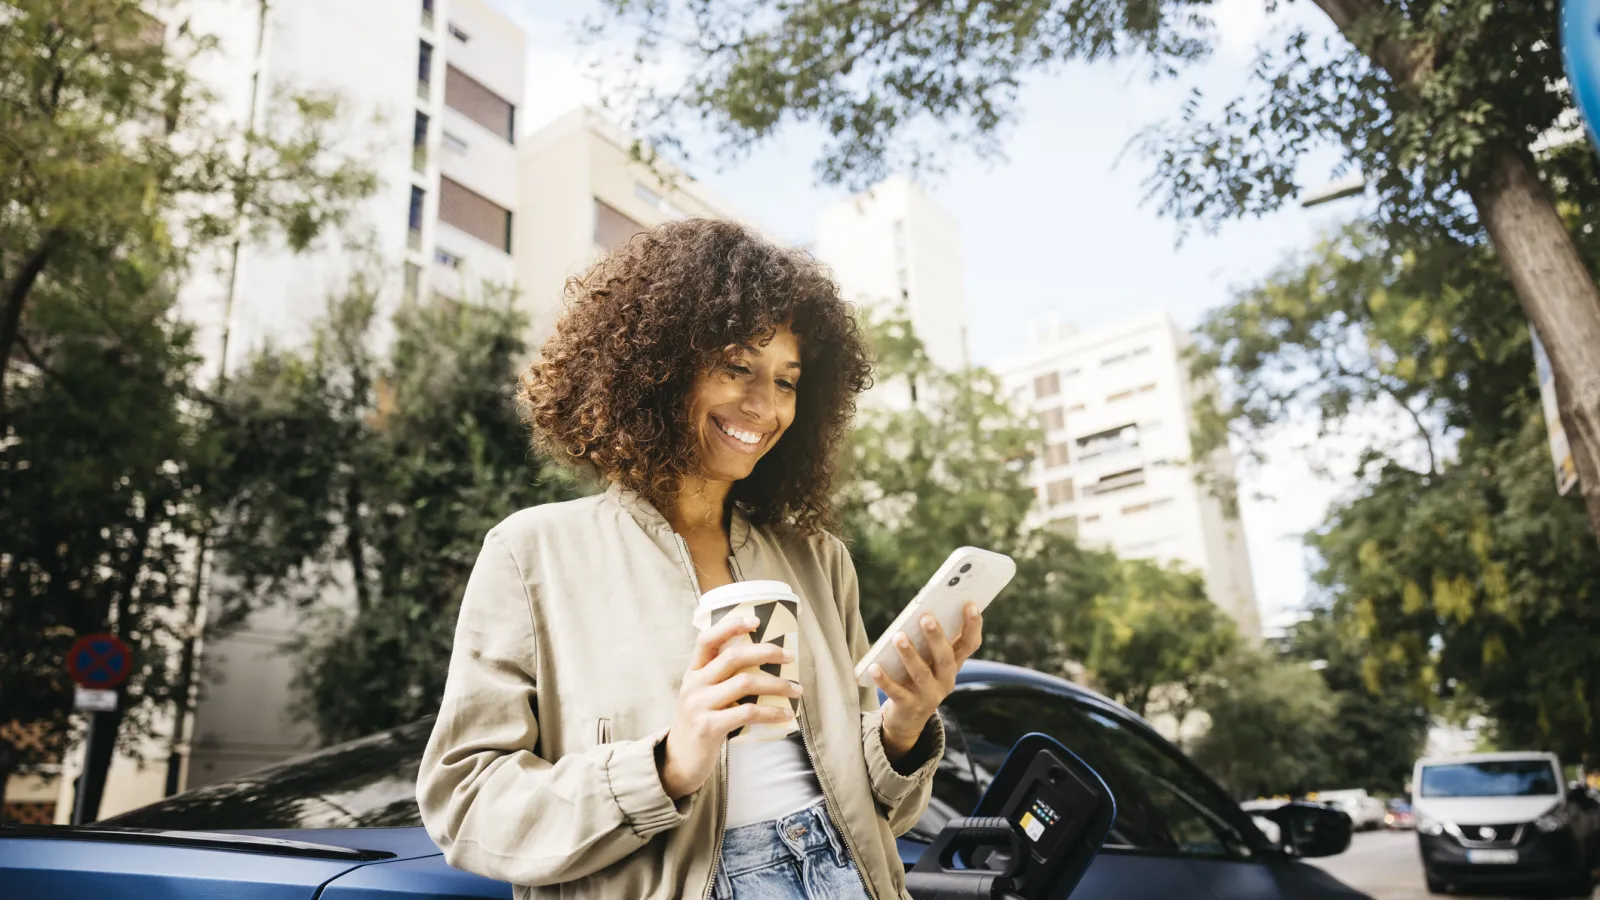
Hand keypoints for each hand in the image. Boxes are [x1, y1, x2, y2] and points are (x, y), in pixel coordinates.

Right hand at [657, 614, 801, 798]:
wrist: (678, 763)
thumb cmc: (699, 725)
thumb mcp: (702, 697)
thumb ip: (722, 680)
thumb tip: (764, 664)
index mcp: (693, 672)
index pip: (707, 639)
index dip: (730, 626)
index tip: (755, 620)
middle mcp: (693, 684)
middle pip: (733, 657)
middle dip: (766, 652)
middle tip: (790, 656)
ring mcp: (699, 705)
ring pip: (745, 683)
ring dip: (777, 684)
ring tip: (796, 690)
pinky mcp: (708, 727)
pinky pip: (747, 712)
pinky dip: (771, 712)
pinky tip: (785, 715)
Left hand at [868, 604, 982, 760]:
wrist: (908, 719)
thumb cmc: (918, 678)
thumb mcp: (930, 662)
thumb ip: (931, 642)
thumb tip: (923, 611)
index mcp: (953, 666)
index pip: (970, 645)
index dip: (973, 626)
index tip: (969, 604)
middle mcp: (945, 681)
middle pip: (945, 658)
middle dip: (937, 638)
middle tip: (926, 617)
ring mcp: (928, 696)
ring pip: (921, 674)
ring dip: (910, 654)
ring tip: (899, 636)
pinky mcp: (908, 706)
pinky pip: (896, 692)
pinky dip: (885, 679)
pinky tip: (874, 667)